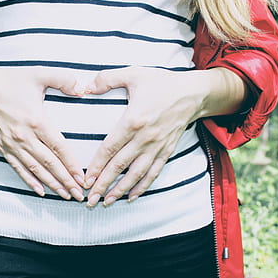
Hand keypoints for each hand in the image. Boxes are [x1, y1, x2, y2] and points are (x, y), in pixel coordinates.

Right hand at [0, 64, 85, 200]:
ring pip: (35, 169)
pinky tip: (40, 191)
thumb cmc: (10, 80)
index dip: (71, 165)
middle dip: (65, 181)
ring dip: (51, 184)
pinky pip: (18, 168)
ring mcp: (12, 144)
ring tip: (65, 195)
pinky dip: (29, 181)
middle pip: (49, 164)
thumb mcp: (38, 74)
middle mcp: (24, 137)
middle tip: (79, 195)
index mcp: (36, 120)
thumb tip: (83, 88)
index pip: (58, 148)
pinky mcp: (2, 147)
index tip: (82, 177)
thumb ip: (63, 79)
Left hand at [84, 67, 211, 206]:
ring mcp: (157, 147)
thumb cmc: (161, 83)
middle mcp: (145, 138)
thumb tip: (85, 87)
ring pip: (136, 174)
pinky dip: (142, 187)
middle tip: (90, 200)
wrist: (193, 93)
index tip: (85, 180)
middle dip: (103, 185)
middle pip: (120, 166)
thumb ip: (107, 79)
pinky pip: (153, 173)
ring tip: (106, 203)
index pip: (110, 148)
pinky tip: (131, 197)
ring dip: (120, 190)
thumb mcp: (134, 74)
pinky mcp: (167, 151)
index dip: (96, 166)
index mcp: (133, 121)